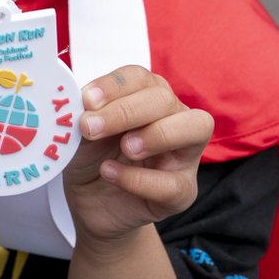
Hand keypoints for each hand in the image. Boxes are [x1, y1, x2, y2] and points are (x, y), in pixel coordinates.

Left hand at [63, 66, 213, 247]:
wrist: (90, 202)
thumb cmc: (92, 156)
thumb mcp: (82, 131)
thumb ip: (86, 114)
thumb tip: (83, 102)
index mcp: (146, 96)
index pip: (140, 77)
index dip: (114, 85)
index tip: (86, 100)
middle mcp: (173, 117)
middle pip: (165, 99)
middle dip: (126, 111)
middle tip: (92, 128)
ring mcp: (184, 154)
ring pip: (195, 127)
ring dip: (156, 135)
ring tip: (124, 148)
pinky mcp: (183, 191)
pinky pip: (173, 182)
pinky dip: (138, 179)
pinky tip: (111, 173)